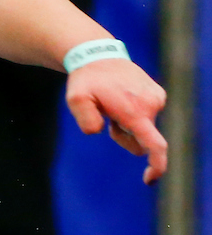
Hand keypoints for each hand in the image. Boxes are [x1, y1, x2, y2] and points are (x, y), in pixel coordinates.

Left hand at [65, 58, 167, 183]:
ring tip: (112, 102)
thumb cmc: (86, 80)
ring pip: (143, 129)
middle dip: (123, 136)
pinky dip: (132, 113)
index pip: (154, 145)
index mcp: (135, 112)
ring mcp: (157, 98)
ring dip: (126, 123)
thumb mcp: (76, 99)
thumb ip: (86, 120)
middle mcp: (152, 105)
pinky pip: (146, 116)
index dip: (156, 166)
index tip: (149, 179)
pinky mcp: (158, 94)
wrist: (98, 55)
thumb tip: (100, 131)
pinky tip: (119, 97)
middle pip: (140, 142)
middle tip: (106, 115)